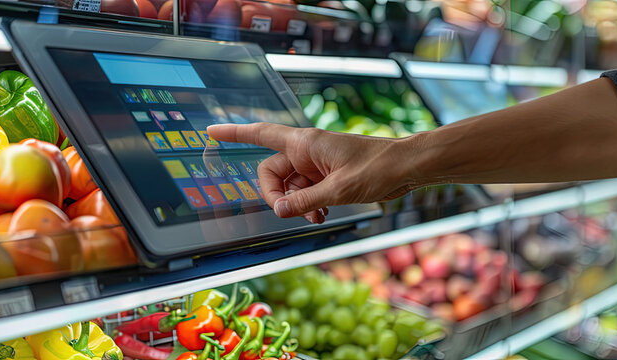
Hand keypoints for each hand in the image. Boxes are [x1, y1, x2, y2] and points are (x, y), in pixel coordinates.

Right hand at [207, 123, 417, 223]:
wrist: (405, 168)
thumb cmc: (377, 168)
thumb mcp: (338, 190)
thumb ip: (304, 201)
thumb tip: (277, 210)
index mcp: (304, 143)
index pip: (261, 134)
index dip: (234, 133)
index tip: (211, 131)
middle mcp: (306, 151)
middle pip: (271, 172)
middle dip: (276, 195)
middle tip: (290, 211)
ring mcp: (316, 164)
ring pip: (288, 186)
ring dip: (295, 204)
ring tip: (315, 216)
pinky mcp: (326, 175)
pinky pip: (304, 191)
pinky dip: (307, 205)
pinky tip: (320, 215)